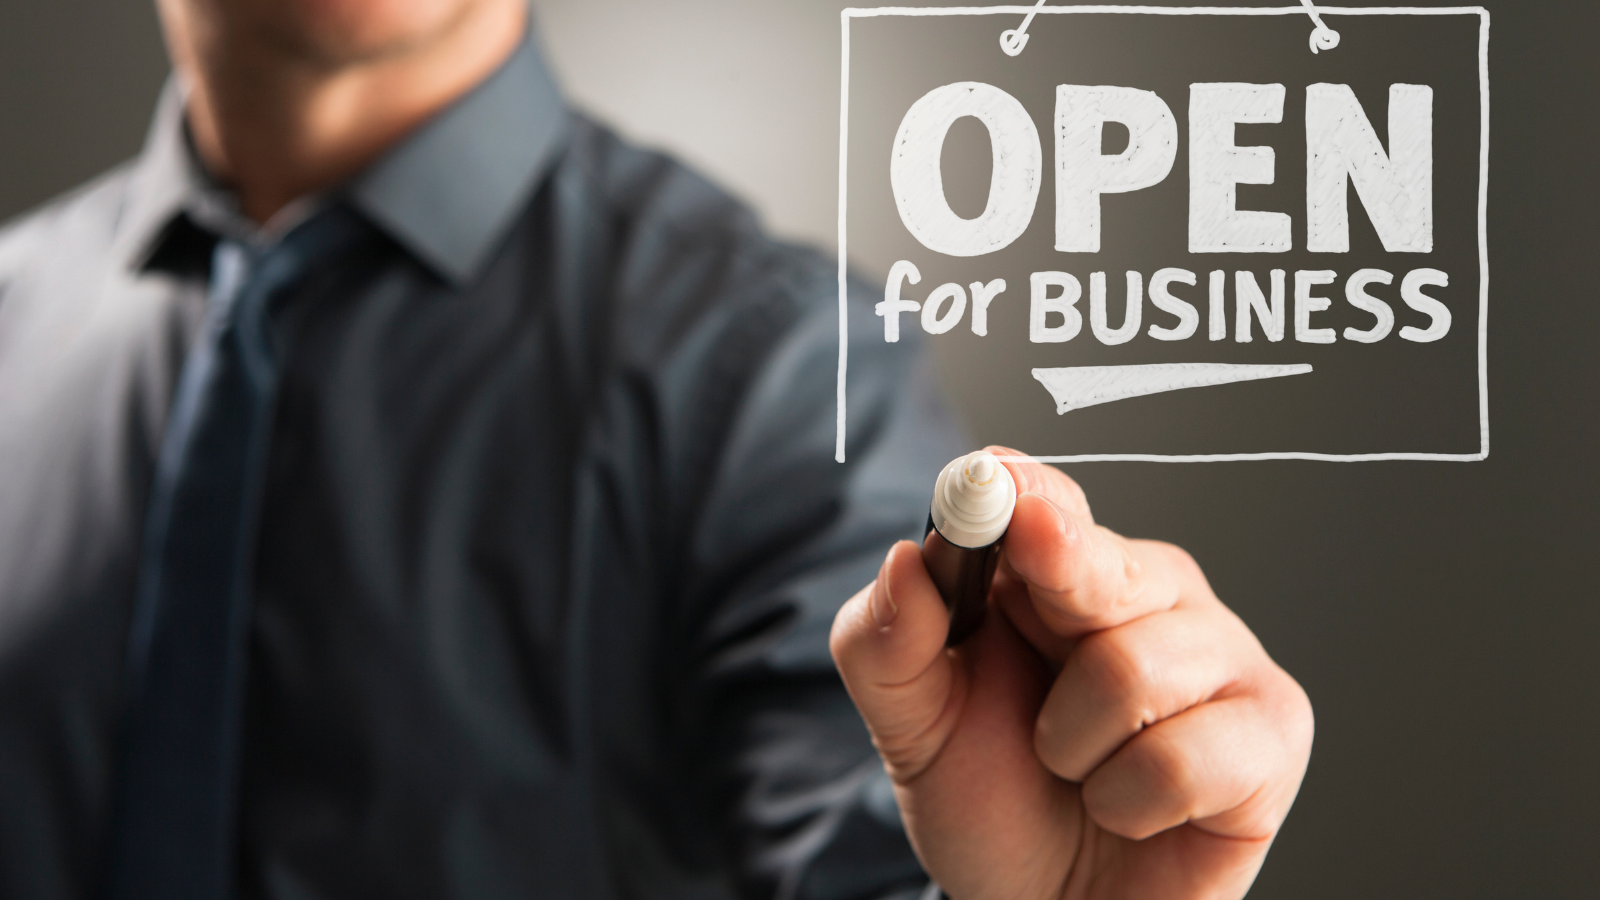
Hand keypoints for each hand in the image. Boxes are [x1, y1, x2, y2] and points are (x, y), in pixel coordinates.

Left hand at [830, 448, 1312, 899]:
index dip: (1022, 495)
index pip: (1045, 499)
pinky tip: (1131, 808)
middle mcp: (1148, 591)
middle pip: (1101, 562)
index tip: (994, 481)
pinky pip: (1183, 756)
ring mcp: (1221, 654)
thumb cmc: (991, 798)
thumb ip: (885, 642)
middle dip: (1056, 603)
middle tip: (1042, 630)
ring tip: (1078, 772)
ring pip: (1131, 669)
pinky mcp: (1272, 731)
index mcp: (1059, 568)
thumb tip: (906, 560)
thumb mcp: (911, 724)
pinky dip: (1127, 802)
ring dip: (1072, 749)